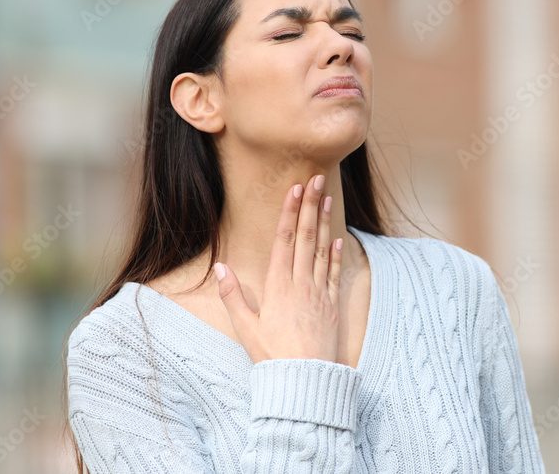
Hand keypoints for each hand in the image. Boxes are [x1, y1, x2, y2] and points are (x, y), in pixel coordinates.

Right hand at [213, 174, 342, 364]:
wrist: (305, 379)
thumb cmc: (272, 356)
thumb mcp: (245, 327)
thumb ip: (233, 296)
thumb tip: (221, 268)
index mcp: (278, 285)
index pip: (285, 240)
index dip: (290, 212)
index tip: (294, 190)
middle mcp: (300, 283)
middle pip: (306, 237)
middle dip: (310, 206)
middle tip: (317, 179)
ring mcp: (319, 292)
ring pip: (322, 249)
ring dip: (324, 222)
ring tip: (327, 198)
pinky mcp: (332, 305)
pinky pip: (334, 273)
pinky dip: (336, 253)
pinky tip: (338, 238)